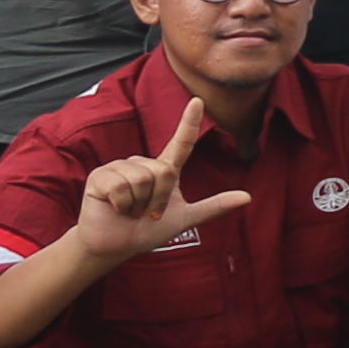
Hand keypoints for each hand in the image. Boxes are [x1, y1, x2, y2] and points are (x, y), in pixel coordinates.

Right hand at [70, 108, 249, 259]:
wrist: (115, 246)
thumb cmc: (146, 231)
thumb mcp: (185, 219)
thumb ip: (213, 207)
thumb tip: (247, 197)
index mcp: (164, 170)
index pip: (181, 143)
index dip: (189, 122)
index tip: (198, 100)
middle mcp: (143, 164)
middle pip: (163, 171)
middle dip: (158, 198)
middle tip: (147, 212)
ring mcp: (120, 168)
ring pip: (142, 178)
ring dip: (139, 203)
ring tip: (131, 211)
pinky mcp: (101, 177)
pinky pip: (120, 186)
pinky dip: (122, 205)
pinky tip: (115, 208)